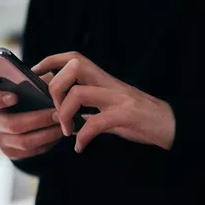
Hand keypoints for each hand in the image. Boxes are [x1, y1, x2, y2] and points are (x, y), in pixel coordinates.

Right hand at [0, 74, 63, 159]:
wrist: (31, 114)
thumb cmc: (30, 95)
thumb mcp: (31, 84)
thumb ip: (34, 81)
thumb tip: (47, 82)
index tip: (14, 96)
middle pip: (11, 124)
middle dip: (38, 119)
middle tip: (57, 113)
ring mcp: (0, 139)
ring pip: (24, 141)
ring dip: (47, 133)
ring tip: (62, 124)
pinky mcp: (10, 152)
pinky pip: (30, 151)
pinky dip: (47, 143)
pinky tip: (57, 134)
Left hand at [32, 52, 175, 152]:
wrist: (170, 125)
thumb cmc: (137, 117)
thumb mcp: (109, 107)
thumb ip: (87, 107)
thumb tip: (60, 114)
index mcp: (102, 79)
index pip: (73, 58)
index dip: (49, 61)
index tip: (34, 75)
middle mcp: (108, 83)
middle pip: (73, 66)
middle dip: (55, 87)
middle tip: (54, 111)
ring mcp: (118, 98)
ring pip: (79, 93)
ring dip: (65, 114)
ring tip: (67, 131)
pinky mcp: (126, 115)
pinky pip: (96, 123)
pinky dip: (83, 136)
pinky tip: (80, 147)